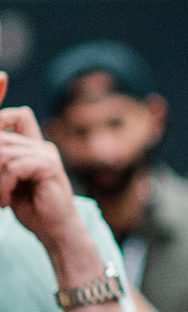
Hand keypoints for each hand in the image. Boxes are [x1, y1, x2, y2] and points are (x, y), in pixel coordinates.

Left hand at [0, 73, 91, 256]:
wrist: (57, 232)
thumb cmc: (32, 208)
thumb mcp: (8, 180)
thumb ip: (2, 162)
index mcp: (34, 145)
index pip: (18, 115)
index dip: (3, 108)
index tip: (0, 79)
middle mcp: (42, 145)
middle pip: (0, 135)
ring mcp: (47, 154)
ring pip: (2, 151)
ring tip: (1, 197)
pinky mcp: (48, 166)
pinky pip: (12, 166)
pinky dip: (3, 185)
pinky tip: (8, 200)